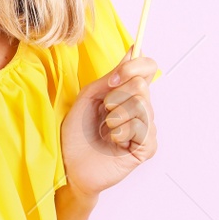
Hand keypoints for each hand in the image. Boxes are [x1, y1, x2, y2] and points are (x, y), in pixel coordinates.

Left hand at [60, 53, 158, 197]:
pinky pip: (142, 128)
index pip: (148, 68)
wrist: (70, 166)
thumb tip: (132, 52)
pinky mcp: (147, 148)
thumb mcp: (87, 98)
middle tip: (104, 112)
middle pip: (141, 86)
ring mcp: (146, 129)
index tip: (115, 77)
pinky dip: (122, 132)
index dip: (136, 65)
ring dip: (116, 116)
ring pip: (141, 106)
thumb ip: (109, 78)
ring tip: (107, 129)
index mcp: (128, 95)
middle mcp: (141, 109)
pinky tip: (114, 142)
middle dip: (116, 96)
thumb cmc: (76, 135)